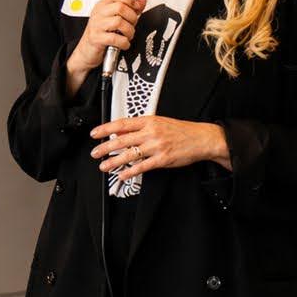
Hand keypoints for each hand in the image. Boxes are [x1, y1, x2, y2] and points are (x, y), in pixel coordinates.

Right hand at [69, 0, 146, 75]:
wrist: (87, 49)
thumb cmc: (102, 32)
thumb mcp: (116, 17)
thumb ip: (130, 9)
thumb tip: (142, 1)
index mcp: (103, 4)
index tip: (135, 7)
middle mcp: (98, 12)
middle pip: (120, 7)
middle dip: (132, 17)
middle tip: (132, 25)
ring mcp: (96, 24)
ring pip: (119, 22)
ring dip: (129, 31)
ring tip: (127, 35)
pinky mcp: (96, 38)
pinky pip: (115, 38)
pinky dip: (124, 42)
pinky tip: (123, 43)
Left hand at [90, 115, 229, 182]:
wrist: (202, 138)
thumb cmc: (182, 131)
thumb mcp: (160, 122)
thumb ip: (140, 127)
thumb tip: (121, 130)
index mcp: (150, 121)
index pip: (122, 124)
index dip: (106, 129)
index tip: (95, 134)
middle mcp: (151, 133)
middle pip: (122, 140)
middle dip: (105, 148)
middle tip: (95, 153)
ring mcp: (157, 146)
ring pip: (129, 154)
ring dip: (114, 161)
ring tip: (104, 166)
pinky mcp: (162, 159)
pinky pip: (142, 166)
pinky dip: (130, 171)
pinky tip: (122, 174)